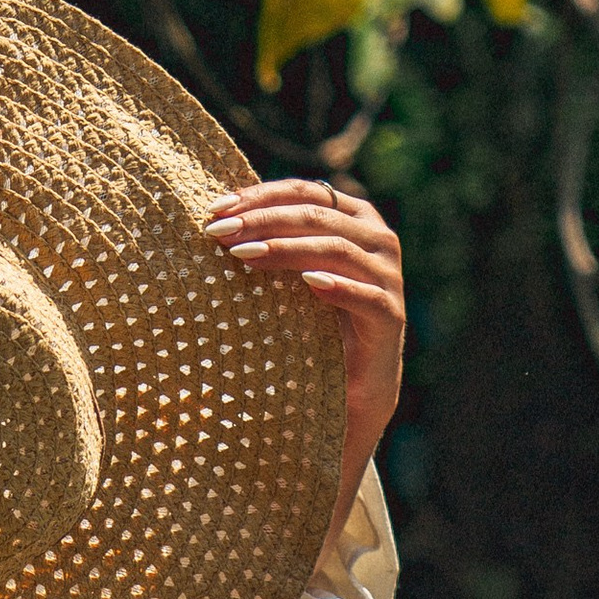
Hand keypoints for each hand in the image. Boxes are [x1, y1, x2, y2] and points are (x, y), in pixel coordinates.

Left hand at [204, 176, 403, 514]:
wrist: (336, 406)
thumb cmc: (298, 336)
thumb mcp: (277, 283)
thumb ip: (264, 244)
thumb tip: (208, 214)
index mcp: (352, 223)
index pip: (309, 192)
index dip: (263, 194)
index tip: (216, 207)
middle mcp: (377, 246)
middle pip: (321, 216)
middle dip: (265, 219)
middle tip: (219, 233)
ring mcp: (388, 286)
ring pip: (343, 249)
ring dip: (290, 247)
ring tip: (245, 256)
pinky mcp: (391, 327)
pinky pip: (372, 300)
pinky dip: (340, 287)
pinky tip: (308, 285)